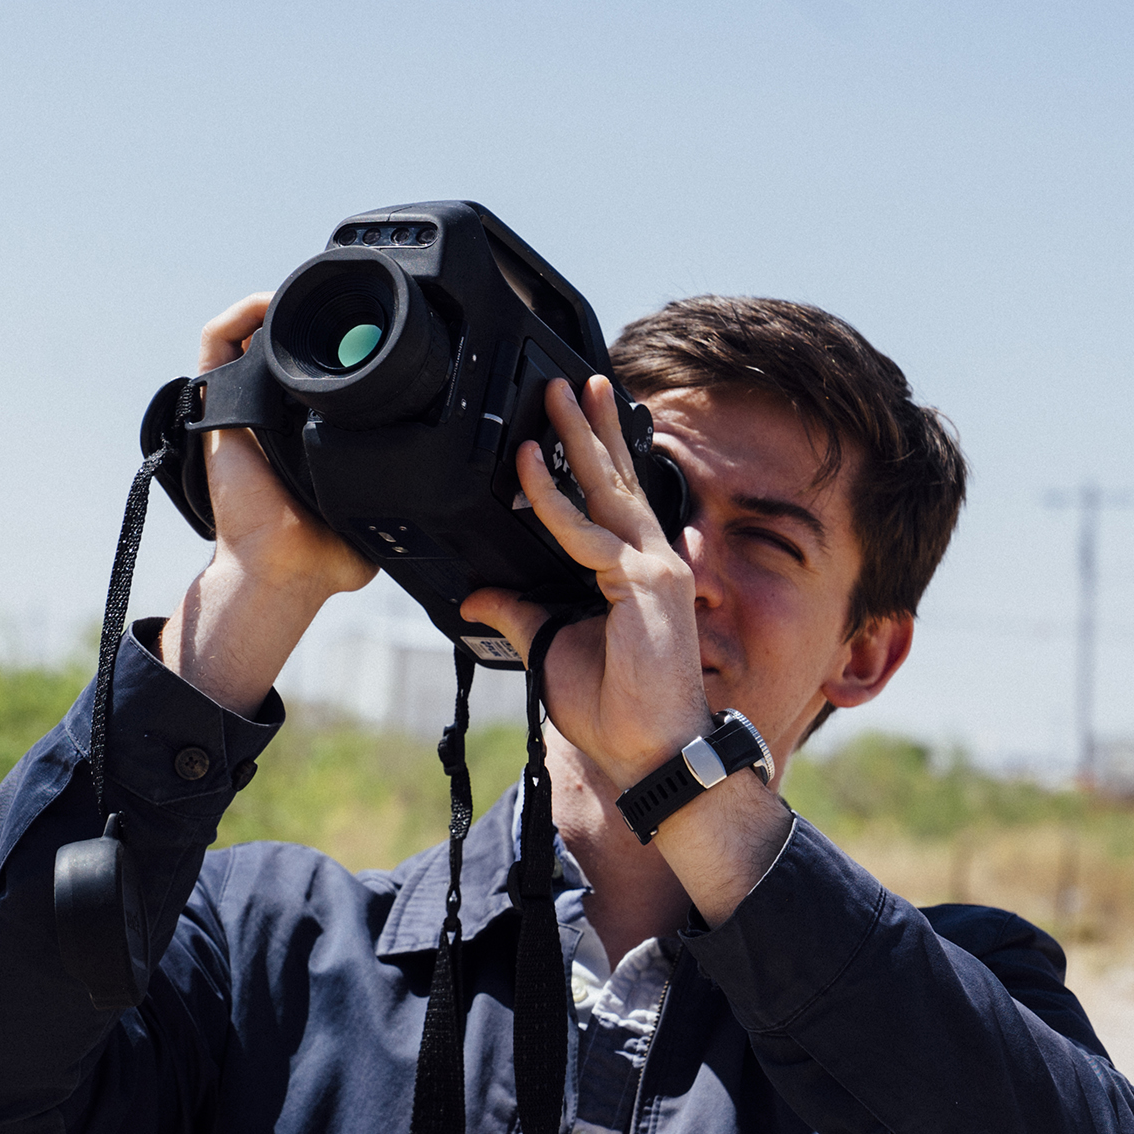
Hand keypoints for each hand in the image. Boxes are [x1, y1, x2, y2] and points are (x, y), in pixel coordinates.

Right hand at [157, 296, 370, 718]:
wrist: (282, 568)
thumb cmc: (324, 556)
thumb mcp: (382, 512)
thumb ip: (405, 491)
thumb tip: (445, 486)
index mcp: (307, 433)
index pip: (318, 373)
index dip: (337, 344)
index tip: (366, 328)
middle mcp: (272, 415)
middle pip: (283, 347)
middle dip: (310, 319)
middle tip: (342, 307)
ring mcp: (242, 408)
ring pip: (248, 336)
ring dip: (273, 308)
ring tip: (306, 299)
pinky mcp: (216, 407)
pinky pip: (216, 344)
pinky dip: (237, 316)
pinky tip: (268, 305)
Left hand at [460, 376, 710, 789]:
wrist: (649, 751)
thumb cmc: (614, 709)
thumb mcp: (550, 650)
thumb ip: (519, 614)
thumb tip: (477, 594)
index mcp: (633, 573)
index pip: (610, 503)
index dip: (589, 461)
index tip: (561, 427)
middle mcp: (651, 561)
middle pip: (616, 480)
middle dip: (590, 428)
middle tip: (568, 382)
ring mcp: (655, 568)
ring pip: (609, 490)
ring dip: (580, 438)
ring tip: (559, 394)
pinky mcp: (647, 583)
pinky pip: (589, 536)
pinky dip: (555, 505)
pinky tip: (528, 473)